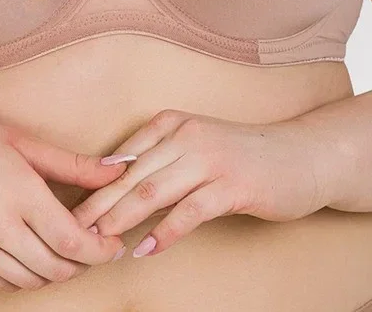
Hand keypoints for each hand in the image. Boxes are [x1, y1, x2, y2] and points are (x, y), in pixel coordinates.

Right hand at [0, 102, 128, 290]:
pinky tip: (34, 256)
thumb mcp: (21, 140)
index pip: (72, 240)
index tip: (114, 243)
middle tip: (96, 246)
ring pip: (31, 281)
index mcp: (18, 191)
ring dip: (56, 272)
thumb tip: (120, 168)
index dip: (101, 249)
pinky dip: (26, 278)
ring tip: (67, 250)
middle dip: (84, 262)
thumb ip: (72, 163)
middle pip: (56, 267)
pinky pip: (3, 284)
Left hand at [69, 108, 326, 257]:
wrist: (303, 156)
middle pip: (131, 174)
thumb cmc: (246, 155)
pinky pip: (189, 211)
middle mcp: (188, 135)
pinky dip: (164, 231)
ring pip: (154, 190)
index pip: (123, 155)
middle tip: (68, 229)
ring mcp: (210, 159)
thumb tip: (116, 179)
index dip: (94, 183)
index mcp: (174, 122)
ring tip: (98, 241)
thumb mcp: (199, 145)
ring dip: (122, 217)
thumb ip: (162, 156)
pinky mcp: (232, 185)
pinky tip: (146, 248)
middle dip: (97, 204)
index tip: (67, 207)